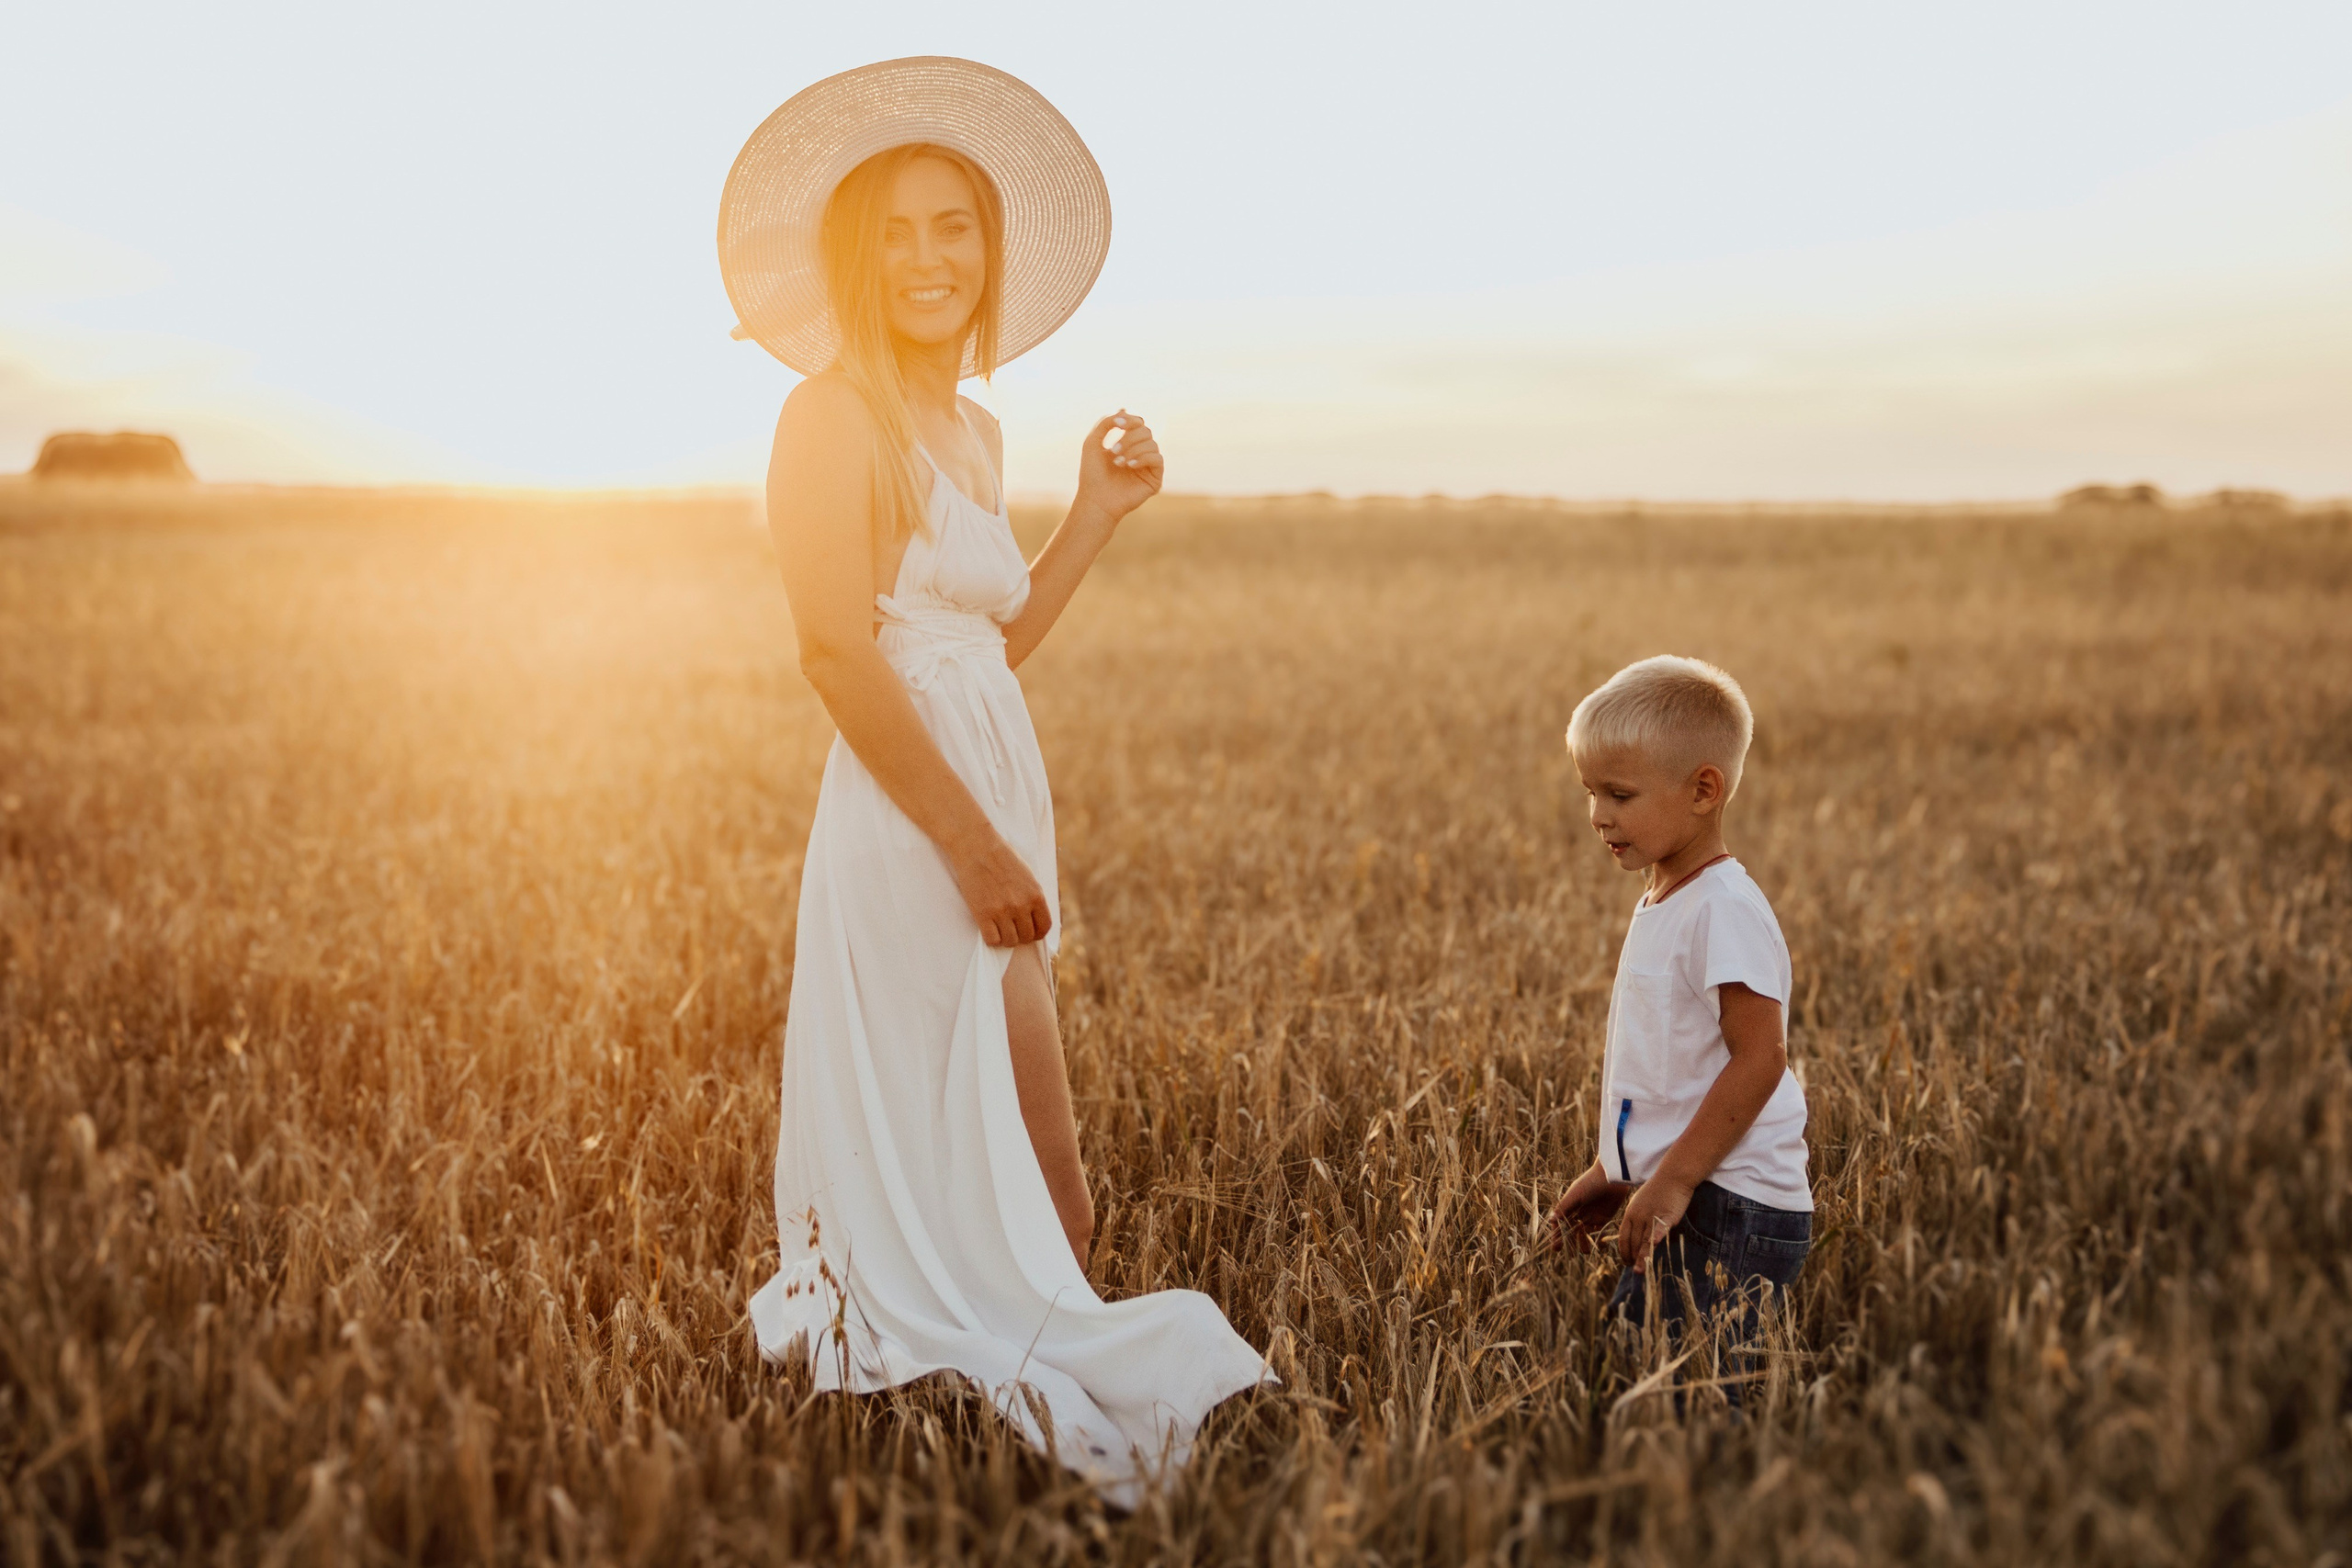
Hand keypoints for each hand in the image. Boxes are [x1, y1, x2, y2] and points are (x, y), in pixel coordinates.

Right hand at [949, 832, 1052, 947]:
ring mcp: (1002, 911)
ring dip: (1006, 938)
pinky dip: (992, 939)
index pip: (1044, 927)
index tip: (1030, 932)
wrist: (977, 847)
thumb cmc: (1002, 857)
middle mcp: (1022, 905)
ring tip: (1000, 929)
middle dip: (1021, 936)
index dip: (1037, 933)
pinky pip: (992, 940)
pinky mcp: (983, 914)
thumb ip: (1033, 896)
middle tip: (1012, 929)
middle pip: (1027, 937)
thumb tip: (1035, 917)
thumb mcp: (1028, 875)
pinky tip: (989, 929)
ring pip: (1010, 941)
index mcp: (1036, 895)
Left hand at [1073, 411, 1161, 524]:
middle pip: (1145, 431)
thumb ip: (1105, 423)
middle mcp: (1140, 453)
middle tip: (1114, 450)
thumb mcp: (1092, 443)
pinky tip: (1129, 465)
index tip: (1117, 422)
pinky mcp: (1155, 479)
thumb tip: (1123, 409)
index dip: (1130, 419)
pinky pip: (1158, 458)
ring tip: (1118, 462)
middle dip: (1129, 437)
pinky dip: (1143, 458)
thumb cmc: (1092, 474)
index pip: (1138, 423)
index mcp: (1127, 443)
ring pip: (1152, 443)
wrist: (1095, 500)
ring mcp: (1148, 466)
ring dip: (1133, 449)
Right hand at [1547, 1164, 1634, 1253]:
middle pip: (1571, 1230)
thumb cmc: (1591, 1182)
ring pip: (1584, 1233)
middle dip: (1568, 1241)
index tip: (1555, 1246)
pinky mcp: (1605, 1218)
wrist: (1612, 1177)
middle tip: (1567, 1253)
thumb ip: (1564, 1208)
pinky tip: (1598, 1246)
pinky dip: (1597, 1239)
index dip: (1557, 1234)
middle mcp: (1579, 1211)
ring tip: (1584, 1251)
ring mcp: (1592, 1215)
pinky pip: (1599, 1232)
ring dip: (1583, 1242)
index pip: (1561, 1222)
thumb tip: (1551, 1220)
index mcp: (1570, 1205)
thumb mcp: (1575, 1195)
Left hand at [1617, 1175, 1693, 1273]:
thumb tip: (1638, 1236)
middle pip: (1633, 1242)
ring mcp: (1651, 1216)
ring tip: (1640, 1270)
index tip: (1626, 1261)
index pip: (1623, 1237)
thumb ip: (1638, 1219)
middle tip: (1635, 1270)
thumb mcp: (1642, 1204)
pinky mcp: (1666, 1216)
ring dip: (1641, 1257)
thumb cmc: (1658, 1190)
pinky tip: (1651, 1252)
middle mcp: (1638, 1216)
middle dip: (1632, 1258)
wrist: (1673, 1176)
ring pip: (1644, 1240)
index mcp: (1630, 1213)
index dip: (1624, 1251)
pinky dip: (1654, 1241)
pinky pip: (1658, 1231)